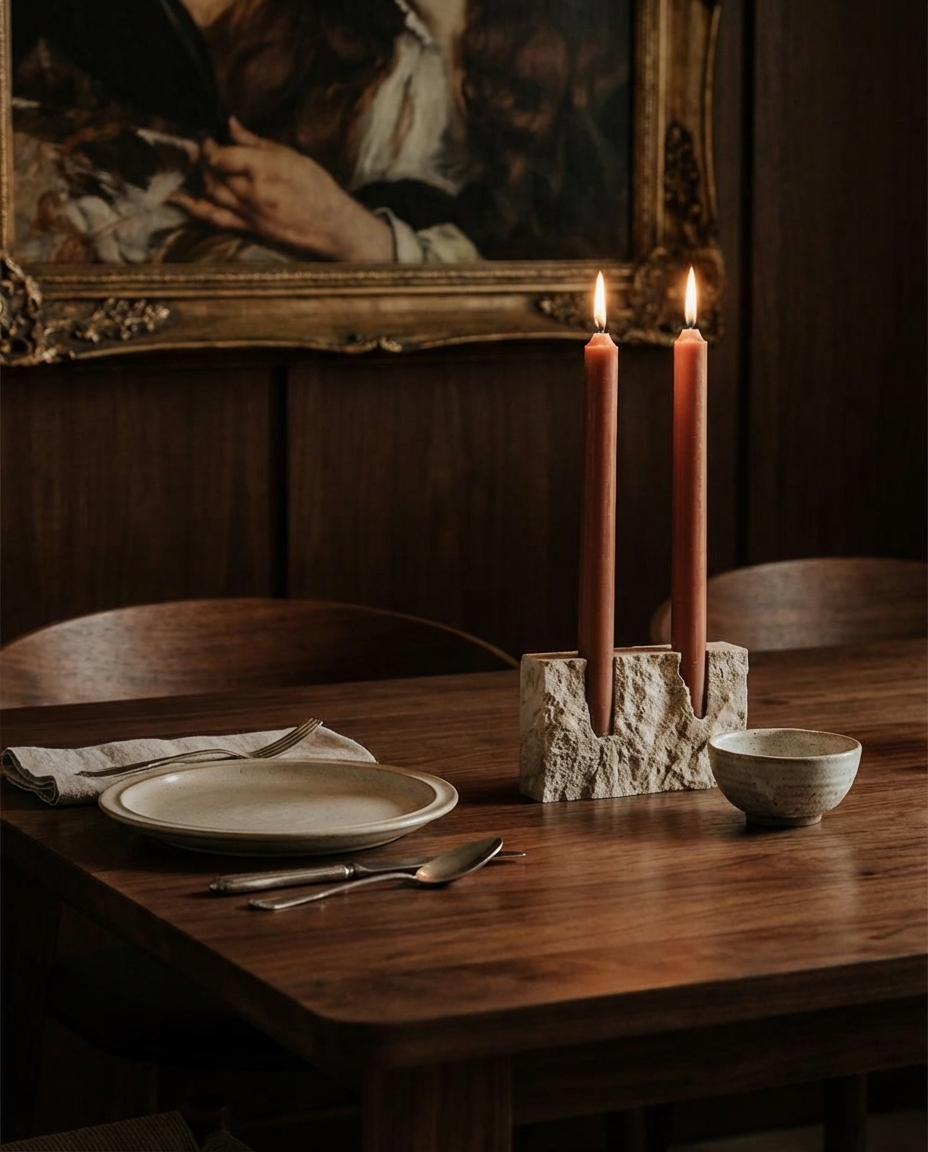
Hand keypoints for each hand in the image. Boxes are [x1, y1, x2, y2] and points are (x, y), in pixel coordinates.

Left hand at [170, 117, 392, 260]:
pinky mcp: (248, 229)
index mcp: (264, 169)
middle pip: (212, 174)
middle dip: (203, 161)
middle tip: (201, 152)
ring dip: (198, 179)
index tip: (208, 139)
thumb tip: (230, 124)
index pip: (221, 155)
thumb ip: (255, 142)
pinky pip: (213, 217)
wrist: (333, 227)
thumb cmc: (317, 189)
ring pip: (210, 193)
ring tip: (195, 168)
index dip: (209, 145)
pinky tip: (177, 198)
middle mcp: (251, 192)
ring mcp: (248, 213)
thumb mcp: (291, 156)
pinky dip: (193, 207)